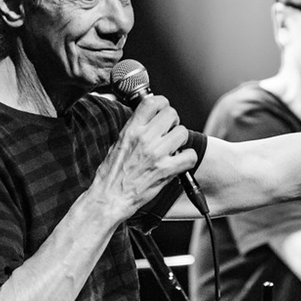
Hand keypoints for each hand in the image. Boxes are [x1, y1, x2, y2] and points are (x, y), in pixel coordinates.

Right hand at [91, 94, 195, 219]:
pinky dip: (188, 159)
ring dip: (180, 140)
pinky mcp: (166, 170)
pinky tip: (179, 162)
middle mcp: (145, 139)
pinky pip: (190, 156)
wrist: (109, 198)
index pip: (152, 102)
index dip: (162, 103)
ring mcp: (157, 154)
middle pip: (171, 114)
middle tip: (169, 132)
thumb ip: (134, 128)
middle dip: (173, 122)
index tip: (162, 110)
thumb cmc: (111, 174)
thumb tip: (149, 118)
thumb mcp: (118, 143)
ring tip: (172, 149)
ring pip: (183, 133)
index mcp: (131, 130)